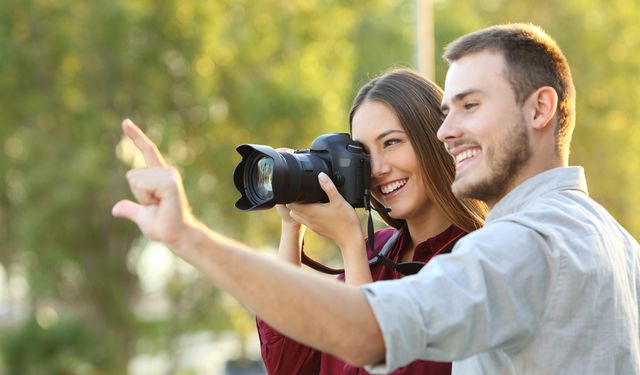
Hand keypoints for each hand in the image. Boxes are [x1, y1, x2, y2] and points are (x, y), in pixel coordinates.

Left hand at [112, 119, 195, 249]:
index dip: (136, 136)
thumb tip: (115, 210)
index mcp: (159, 176)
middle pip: (131, 175)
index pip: (147, 151)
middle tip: (156, 206)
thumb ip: (130, 210)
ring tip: (160, 206)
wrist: (178, 236)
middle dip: (137, 194)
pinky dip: (147, 198)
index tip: (125, 121)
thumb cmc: (164, 226)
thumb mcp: (142, 217)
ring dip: (143, 198)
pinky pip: (143, 186)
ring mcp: (169, 176)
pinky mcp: (170, 183)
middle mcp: (166, 172)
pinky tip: (162, 204)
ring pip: (135, 180)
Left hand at [287, 173, 361, 249]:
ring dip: (298, 208)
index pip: (291, 203)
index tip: (296, 188)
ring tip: (306, 200)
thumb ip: (329, 187)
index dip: (291, 195)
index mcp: (311, 211)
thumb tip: (321, 176)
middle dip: (294, 200)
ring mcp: (312, 225)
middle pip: (292, 209)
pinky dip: (305, 214)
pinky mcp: (316, 229)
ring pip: (297, 216)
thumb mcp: (339, 201)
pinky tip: (315, 209)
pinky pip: (305, 221)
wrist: (350, 239)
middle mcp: (309, 219)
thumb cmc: (346, 221)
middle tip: (301, 192)